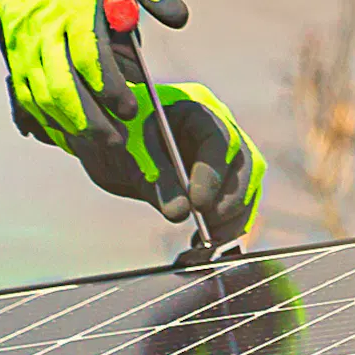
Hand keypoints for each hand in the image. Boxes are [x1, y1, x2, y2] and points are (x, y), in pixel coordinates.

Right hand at [0, 0, 179, 145]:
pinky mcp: (11, 40)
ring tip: (91, 141)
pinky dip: (39, 111)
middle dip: (88, 122)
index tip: (130, 108)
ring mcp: (23, 36)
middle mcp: (44, 27)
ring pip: (37, 94)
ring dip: (64, 123)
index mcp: (73, 4)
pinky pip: (21, 86)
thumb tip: (178, 19)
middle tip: (115, 140)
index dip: (111, 91)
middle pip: (61, 90)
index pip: (91, 61)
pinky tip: (59, 125)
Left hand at [78, 82, 266, 240]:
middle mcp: (216, 130)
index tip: (198, 204)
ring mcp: (221, 157)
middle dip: (229, 199)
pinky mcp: (220, 183)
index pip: (219, 138)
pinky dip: (226, 227)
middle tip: (205, 224)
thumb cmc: (115, 139)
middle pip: (244, 164)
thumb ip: (155, 180)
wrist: (107, 147)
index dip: (213, 173)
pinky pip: (236, 206)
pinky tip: (204, 243)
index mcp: (194, 110)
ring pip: (246, 187)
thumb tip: (180, 213)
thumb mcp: (127, 156)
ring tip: (206, 240)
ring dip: (232, 218)